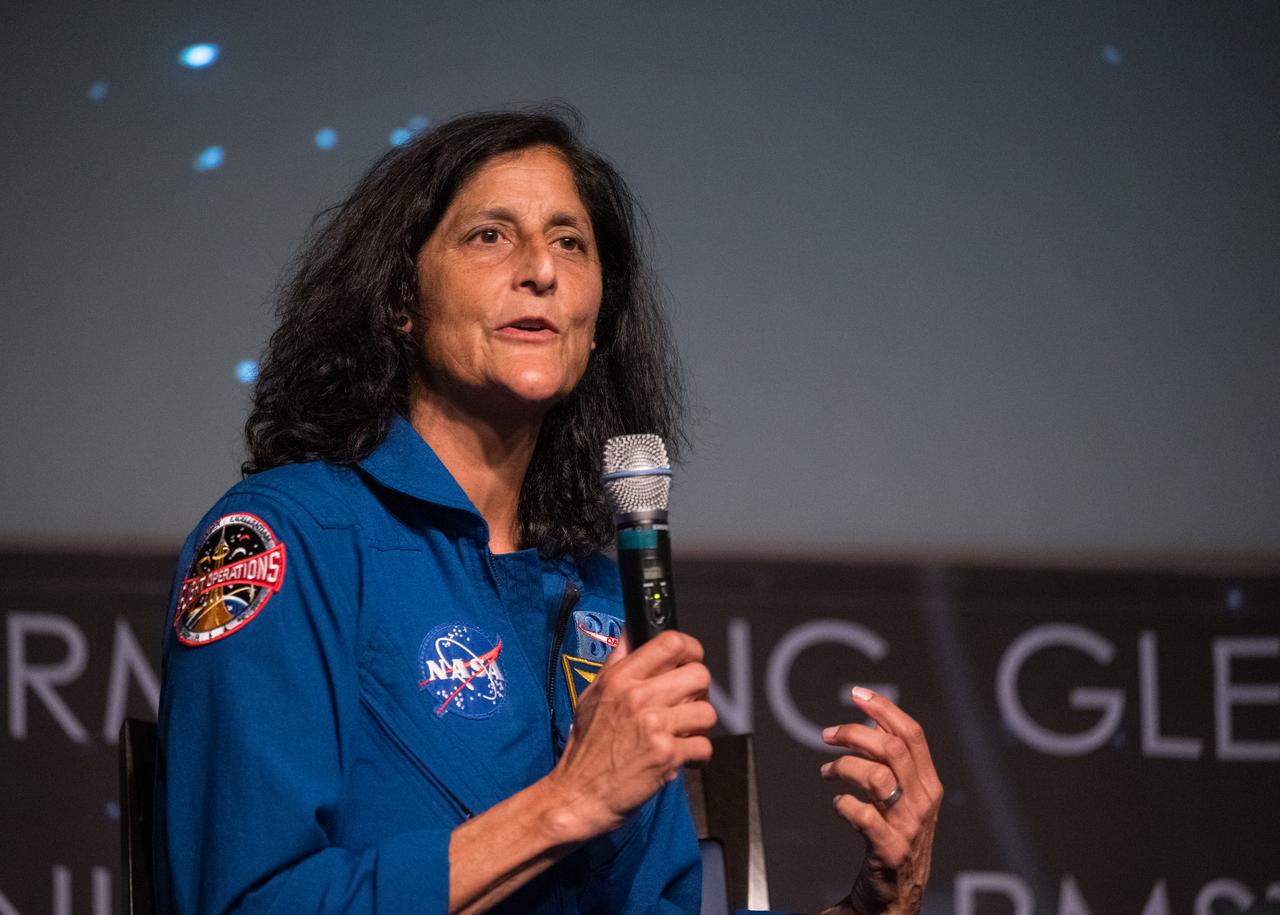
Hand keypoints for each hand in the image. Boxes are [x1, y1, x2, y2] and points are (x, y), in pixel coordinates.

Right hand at [543, 630, 716, 840]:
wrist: (577, 796)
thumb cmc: (585, 748)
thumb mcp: (591, 695)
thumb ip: (615, 662)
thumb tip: (630, 631)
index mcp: (620, 678)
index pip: (671, 643)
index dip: (690, 649)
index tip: (691, 660)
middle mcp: (637, 697)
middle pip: (699, 675)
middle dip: (698, 693)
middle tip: (685, 706)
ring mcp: (653, 726)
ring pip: (706, 712)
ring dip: (697, 728)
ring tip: (679, 736)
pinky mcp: (666, 755)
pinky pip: (703, 747)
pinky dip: (696, 756)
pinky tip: (678, 758)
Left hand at [817, 687, 941, 914]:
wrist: (895, 896)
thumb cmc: (896, 839)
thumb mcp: (906, 798)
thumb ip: (894, 761)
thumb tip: (874, 720)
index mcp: (928, 784)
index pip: (912, 735)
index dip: (884, 710)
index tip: (857, 695)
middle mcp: (923, 802)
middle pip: (892, 749)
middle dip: (854, 734)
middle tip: (827, 735)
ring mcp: (908, 827)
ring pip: (876, 776)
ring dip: (843, 767)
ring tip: (827, 772)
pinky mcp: (889, 850)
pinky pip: (863, 815)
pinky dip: (843, 805)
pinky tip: (838, 804)